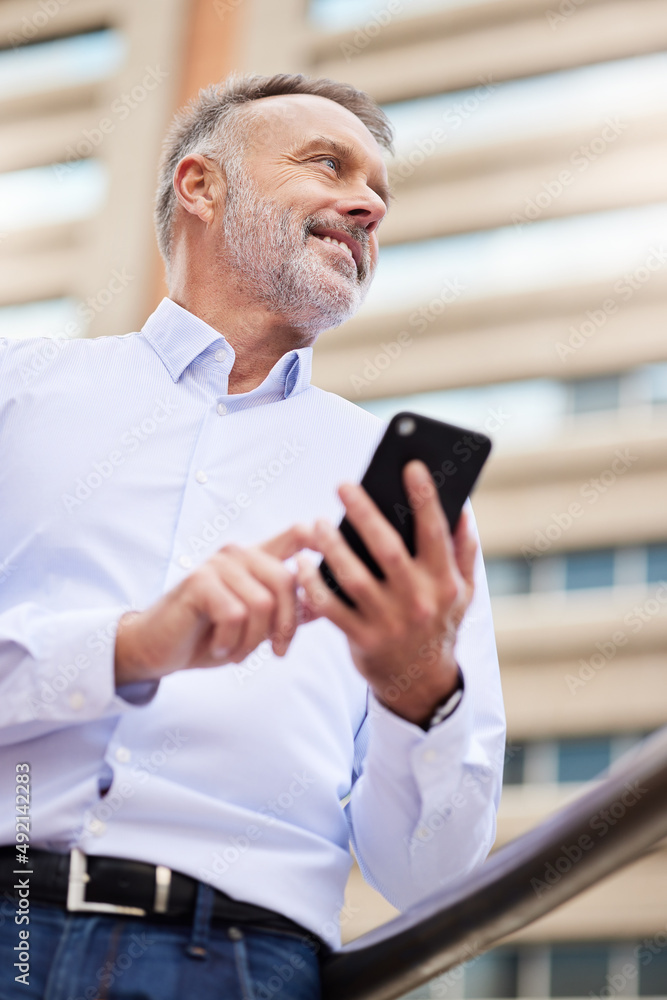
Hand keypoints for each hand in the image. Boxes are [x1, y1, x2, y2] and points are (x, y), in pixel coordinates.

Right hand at [114, 525, 314, 684]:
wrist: (158, 648)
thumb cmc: (207, 634)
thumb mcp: (255, 625)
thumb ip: (285, 610)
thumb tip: (323, 605)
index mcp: (255, 560)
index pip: (294, 536)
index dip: (319, 537)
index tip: (336, 544)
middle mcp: (238, 554)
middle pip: (287, 581)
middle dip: (286, 626)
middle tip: (276, 652)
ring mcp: (218, 565)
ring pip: (262, 604)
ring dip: (253, 640)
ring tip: (236, 651)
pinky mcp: (199, 582)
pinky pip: (235, 614)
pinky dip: (230, 641)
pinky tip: (217, 646)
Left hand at [296, 461, 476, 725]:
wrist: (420, 683)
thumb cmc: (439, 623)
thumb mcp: (463, 591)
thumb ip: (463, 549)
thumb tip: (462, 507)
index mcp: (445, 583)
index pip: (436, 532)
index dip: (425, 498)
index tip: (411, 466)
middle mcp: (419, 601)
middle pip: (387, 549)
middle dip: (364, 513)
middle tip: (343, 485)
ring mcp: (389, 622)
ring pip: (353, 576)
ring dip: (332, 545)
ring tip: (316, 522)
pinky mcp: (362, 639)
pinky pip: (330, 606)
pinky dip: (314, 583)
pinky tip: (304, 561)